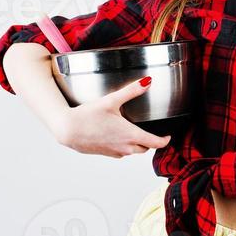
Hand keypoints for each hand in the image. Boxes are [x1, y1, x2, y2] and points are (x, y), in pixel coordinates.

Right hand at [56, 78, 171, 157]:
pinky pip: (120, 153)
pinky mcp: (105, 154)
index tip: (168, 136)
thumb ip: (131, 91)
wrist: (67, 129)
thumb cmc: (88, 116)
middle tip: (153, 132)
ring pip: (132, 152)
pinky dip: (124, 146)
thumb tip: (148, 81)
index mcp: (130, 135)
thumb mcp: (112, 100)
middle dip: (151, 142)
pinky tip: (117, 135)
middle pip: (145, 148)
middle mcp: (124, 147)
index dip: (165, 140)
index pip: (155, 143)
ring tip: (136, 133)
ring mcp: (114, 152)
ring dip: (137, 145)